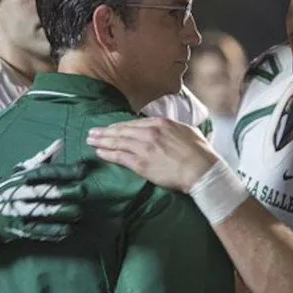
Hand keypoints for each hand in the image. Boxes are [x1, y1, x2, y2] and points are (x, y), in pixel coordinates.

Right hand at [0, 139, 86, 242]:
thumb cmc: (5, 188)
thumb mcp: (19, 171)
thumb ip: (42, 159)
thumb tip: (60, 144)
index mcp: (21, 177)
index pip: (45, 172)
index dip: (64, 171)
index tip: (82, 170)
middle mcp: (19, 193)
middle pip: (43, 191)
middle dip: (64, 191)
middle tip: (83, 191)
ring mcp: (17, 212)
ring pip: (41, 212)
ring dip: (61, 213)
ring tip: (78, 213)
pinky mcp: (17, 229)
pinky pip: (37, 231)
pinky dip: (52, 232)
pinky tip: (67, 231)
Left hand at [86, 117, 218, 192]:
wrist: (202, 170)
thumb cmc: (200, 153)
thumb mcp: (187, 131)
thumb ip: (173, 128)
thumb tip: (168, 129)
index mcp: (161, 123)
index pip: (135, 123)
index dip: (121, 126)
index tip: (111, 127)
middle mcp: (150, 133)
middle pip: (122, 130)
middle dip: (105, 131)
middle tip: (92, 132)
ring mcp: (144, 148)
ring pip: (117, 142)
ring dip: (102, 141)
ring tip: (90, 140)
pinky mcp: (142, 164)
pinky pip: (120, 157)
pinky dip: (108, 153)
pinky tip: (99, 152)